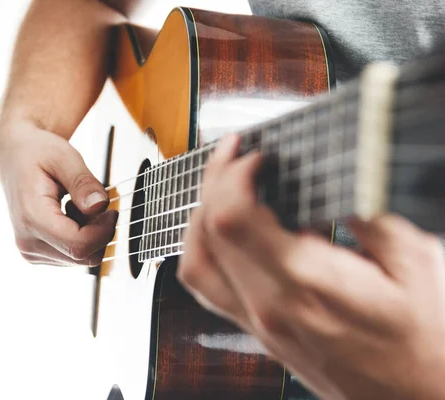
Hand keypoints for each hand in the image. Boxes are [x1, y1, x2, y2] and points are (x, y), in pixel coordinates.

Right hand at [0, 119, 116, 265]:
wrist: (14, 156)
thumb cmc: (37, 153)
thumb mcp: (65, 158)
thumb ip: (84, 183)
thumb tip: (99, 206)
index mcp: (31, 217)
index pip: (78, 245)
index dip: (104, 232)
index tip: (112, 211)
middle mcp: (27, 241)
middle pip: (82, 256)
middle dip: (99, 232)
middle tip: (95, 202)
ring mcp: (30, 251)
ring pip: (80, 258)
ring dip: (89, 234)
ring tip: (76, 205)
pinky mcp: (36, 254)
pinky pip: (72, 256)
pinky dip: (80, 237)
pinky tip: (70, 216)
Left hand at [178, 135, 444, 399]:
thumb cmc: (425, 344)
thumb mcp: (415, 264)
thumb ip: (368, 214)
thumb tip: (334, 178)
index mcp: (308, 283)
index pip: (234, 219)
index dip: (233, 176)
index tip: (254, 155)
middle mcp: (271, 305)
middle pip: (211, 230)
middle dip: (217, 179)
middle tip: (236, 154)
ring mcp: (258, 322)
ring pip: (197, 259)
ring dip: (201, 213)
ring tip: (221, 183)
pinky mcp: (257, 331)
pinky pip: (206, 287)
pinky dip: (200, 249)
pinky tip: (214, 230)